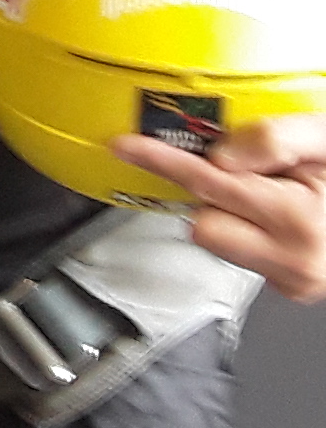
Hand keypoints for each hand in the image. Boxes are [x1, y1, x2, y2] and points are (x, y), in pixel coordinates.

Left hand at [111, 120, 325, 302]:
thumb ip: (277, 139)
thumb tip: (222, 153)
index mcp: (301, 222)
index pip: (209, 185)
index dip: (164, 160)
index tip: (127, 147)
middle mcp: (295, 262)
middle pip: (203, 222)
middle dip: (213, 193)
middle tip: (252, 174)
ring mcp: (294, 281)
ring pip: (217, 238)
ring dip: (232, 213)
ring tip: (279, 196)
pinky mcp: (292, 288)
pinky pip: (242, 253)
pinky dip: (251, 231)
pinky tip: (284, 217)